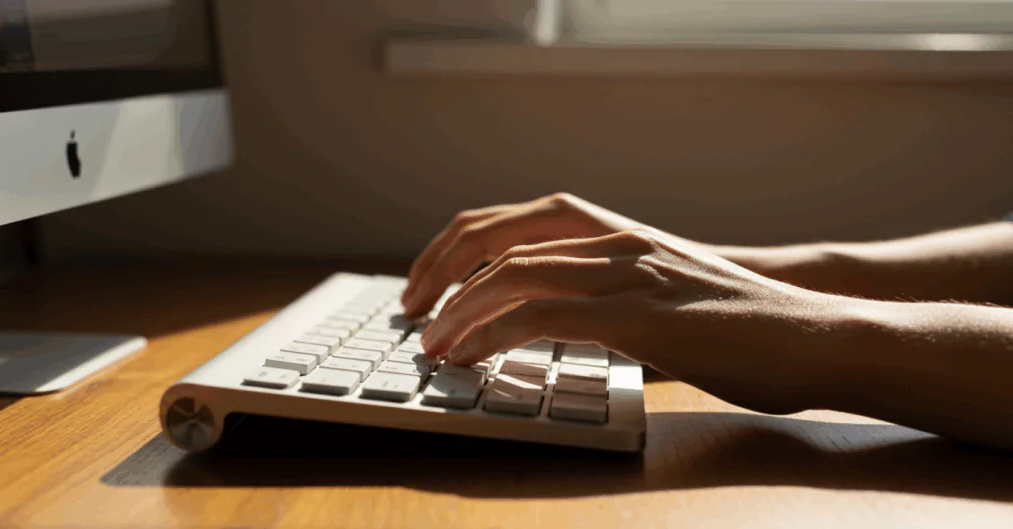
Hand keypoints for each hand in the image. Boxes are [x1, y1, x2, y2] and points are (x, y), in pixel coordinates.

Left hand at [421, 229, 850, 414]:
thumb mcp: (662, 295)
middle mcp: (615, 242)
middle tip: (409, 309)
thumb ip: (605, 298)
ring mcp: (628, 275)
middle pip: (499, 236)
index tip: (427, 282)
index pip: (514, 220)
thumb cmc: (739, 322)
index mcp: (616, 234)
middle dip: (440, 271)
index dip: (458, 246)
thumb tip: (547, 324)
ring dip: (458, 308)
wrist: (815, 331)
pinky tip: (472, 356)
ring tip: (429, 342)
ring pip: (514, 273)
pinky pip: (545, 315)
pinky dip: (495, 333)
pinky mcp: (642, 318)